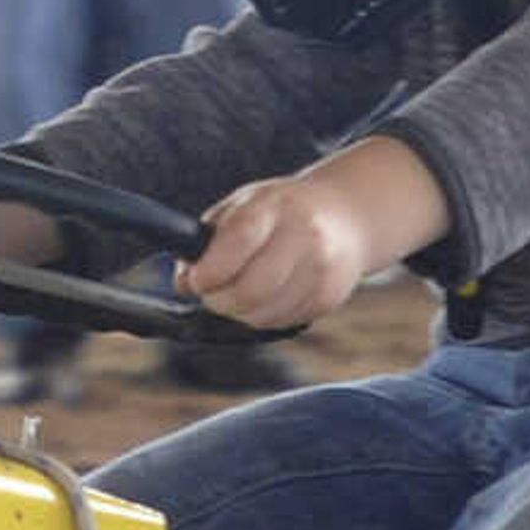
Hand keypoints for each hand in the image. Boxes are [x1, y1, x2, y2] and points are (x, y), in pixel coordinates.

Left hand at [178, 137, 446, 330]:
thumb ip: (207, 240)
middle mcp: (304, 236)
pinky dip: (263, 316)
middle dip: (219, 301)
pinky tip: (267, 296)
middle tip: (211, 295)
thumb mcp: (242, 206)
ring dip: (239, 313)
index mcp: (274, 207)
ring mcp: (321, 269)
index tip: (196, 280)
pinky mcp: (330, 297)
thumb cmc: (280, 211)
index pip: (237, 242)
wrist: (347, 216)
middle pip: (251, 290)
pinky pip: (281, 322)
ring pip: (263, 314)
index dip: (209, 271)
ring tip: (238, 293)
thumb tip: (182, 284)